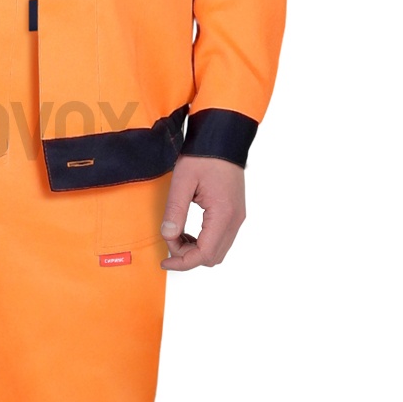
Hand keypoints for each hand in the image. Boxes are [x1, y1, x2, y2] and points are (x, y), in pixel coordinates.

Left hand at [159, 155, 245, 271]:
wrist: (223, 139)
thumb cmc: (204, 156)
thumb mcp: (182, 181)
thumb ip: (175, 210)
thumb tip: (167, 235)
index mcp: (223, 214)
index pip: (204, 254)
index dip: (182, 262)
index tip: (164, 261)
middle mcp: (234, 220)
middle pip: (212, 257)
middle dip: (188, 256)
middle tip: (169, 240)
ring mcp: (237, 218)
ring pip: (217, 251)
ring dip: (196, 250)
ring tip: (177, 234)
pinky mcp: (234, 214)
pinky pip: (220, 239)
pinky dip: (203, 242)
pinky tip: (189, 231)